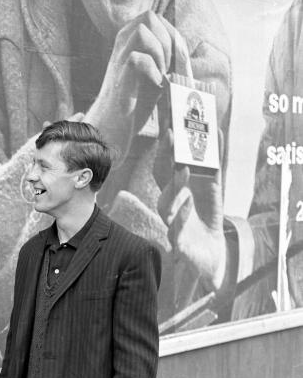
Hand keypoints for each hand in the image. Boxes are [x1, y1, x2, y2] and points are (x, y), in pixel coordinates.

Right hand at [85, 12, 191, 162]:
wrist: (115, 125)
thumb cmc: (136, 99)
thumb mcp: (153, 70)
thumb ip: (164, 55)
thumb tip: (183, 47)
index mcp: (129, 38)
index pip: (157, 18)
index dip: (171, 35)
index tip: (174, 60)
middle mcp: (121, 43)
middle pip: (150, 18)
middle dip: (166, 40)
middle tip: (167, 66)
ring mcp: (118, 58)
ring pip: (142, 31)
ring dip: (159, 52)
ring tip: (161, 74)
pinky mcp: (120, 77)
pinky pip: (139, 59)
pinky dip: (153, 71)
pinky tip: (155, 86)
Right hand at [157, 131, 225, 289]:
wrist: (211, 253)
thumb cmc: (207, 218)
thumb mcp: (214, 187)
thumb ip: (215, 162)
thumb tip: (217, 132)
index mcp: (175, 190)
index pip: (165, 165)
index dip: (165, 147)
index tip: (170, 124)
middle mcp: (169, 204)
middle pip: (161, 180)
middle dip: (164, 158)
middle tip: (170, 137)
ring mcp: (171, 224)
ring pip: (165, 205)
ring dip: (173, 187)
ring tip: (183, 169)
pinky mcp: (178, 244)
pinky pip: (176, 230)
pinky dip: (182, 216)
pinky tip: (189, 202)